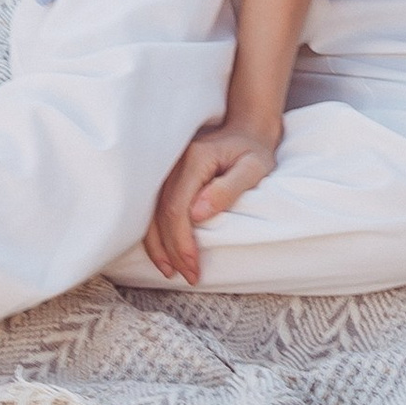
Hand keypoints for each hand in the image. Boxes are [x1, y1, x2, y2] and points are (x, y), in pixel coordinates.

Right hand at [143, 122, 277, 282]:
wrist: (247, 129)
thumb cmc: (254, 151)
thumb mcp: (253, 168)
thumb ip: (227, 189)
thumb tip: (198, 214)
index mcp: (195, 158)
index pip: (177, 207)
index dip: (182, 241)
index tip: (193, 266)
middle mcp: (174, 162)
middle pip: (161, 213)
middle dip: (171, 249)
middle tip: (187, 275)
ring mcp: (168, 168)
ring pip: (151, 212)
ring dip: (158, 245)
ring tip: (170, 271)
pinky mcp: (168, 176)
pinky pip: (154, 208)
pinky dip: (156, 233)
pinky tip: (163, 252)